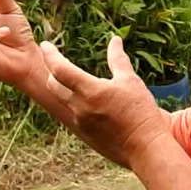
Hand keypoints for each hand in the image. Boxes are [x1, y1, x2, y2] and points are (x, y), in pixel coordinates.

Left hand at [40, 36, 166, 168]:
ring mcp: (80, 123)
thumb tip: (115, 40)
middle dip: (52, 71)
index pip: (60, 69)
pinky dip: (74, 103)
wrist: (145, 149)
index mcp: (91, 92)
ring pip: (62, 100)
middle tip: (53, 60)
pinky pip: (72, 114)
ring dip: (62, 88)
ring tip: (70, 79)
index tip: (45, 45)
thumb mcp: (131, 81)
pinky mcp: (84, 135)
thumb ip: (118, 59)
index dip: (50, 55)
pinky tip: (85, 100)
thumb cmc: (141, 113)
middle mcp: (79, 108)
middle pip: (53, 85)